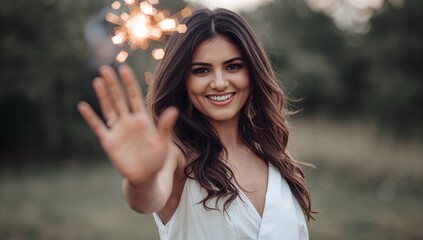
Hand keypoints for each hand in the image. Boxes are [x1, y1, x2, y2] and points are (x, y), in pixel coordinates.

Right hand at [77, 65, 178, 184]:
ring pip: (108, 108)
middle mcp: (128, 121)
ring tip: (97, 80)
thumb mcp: (162, 142)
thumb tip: (174, 110)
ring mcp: (118, 130)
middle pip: (119, 99)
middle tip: (105, 68)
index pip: (134, 97)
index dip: (129, 83)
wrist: (144, 176)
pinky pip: (98, 126)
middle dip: (113, 84)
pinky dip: (90, 117)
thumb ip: (165, 126)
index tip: (124, 69)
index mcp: (142, 119)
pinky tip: (83, 106)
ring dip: (103, 95)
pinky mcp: (109, 141)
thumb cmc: (156, 159)